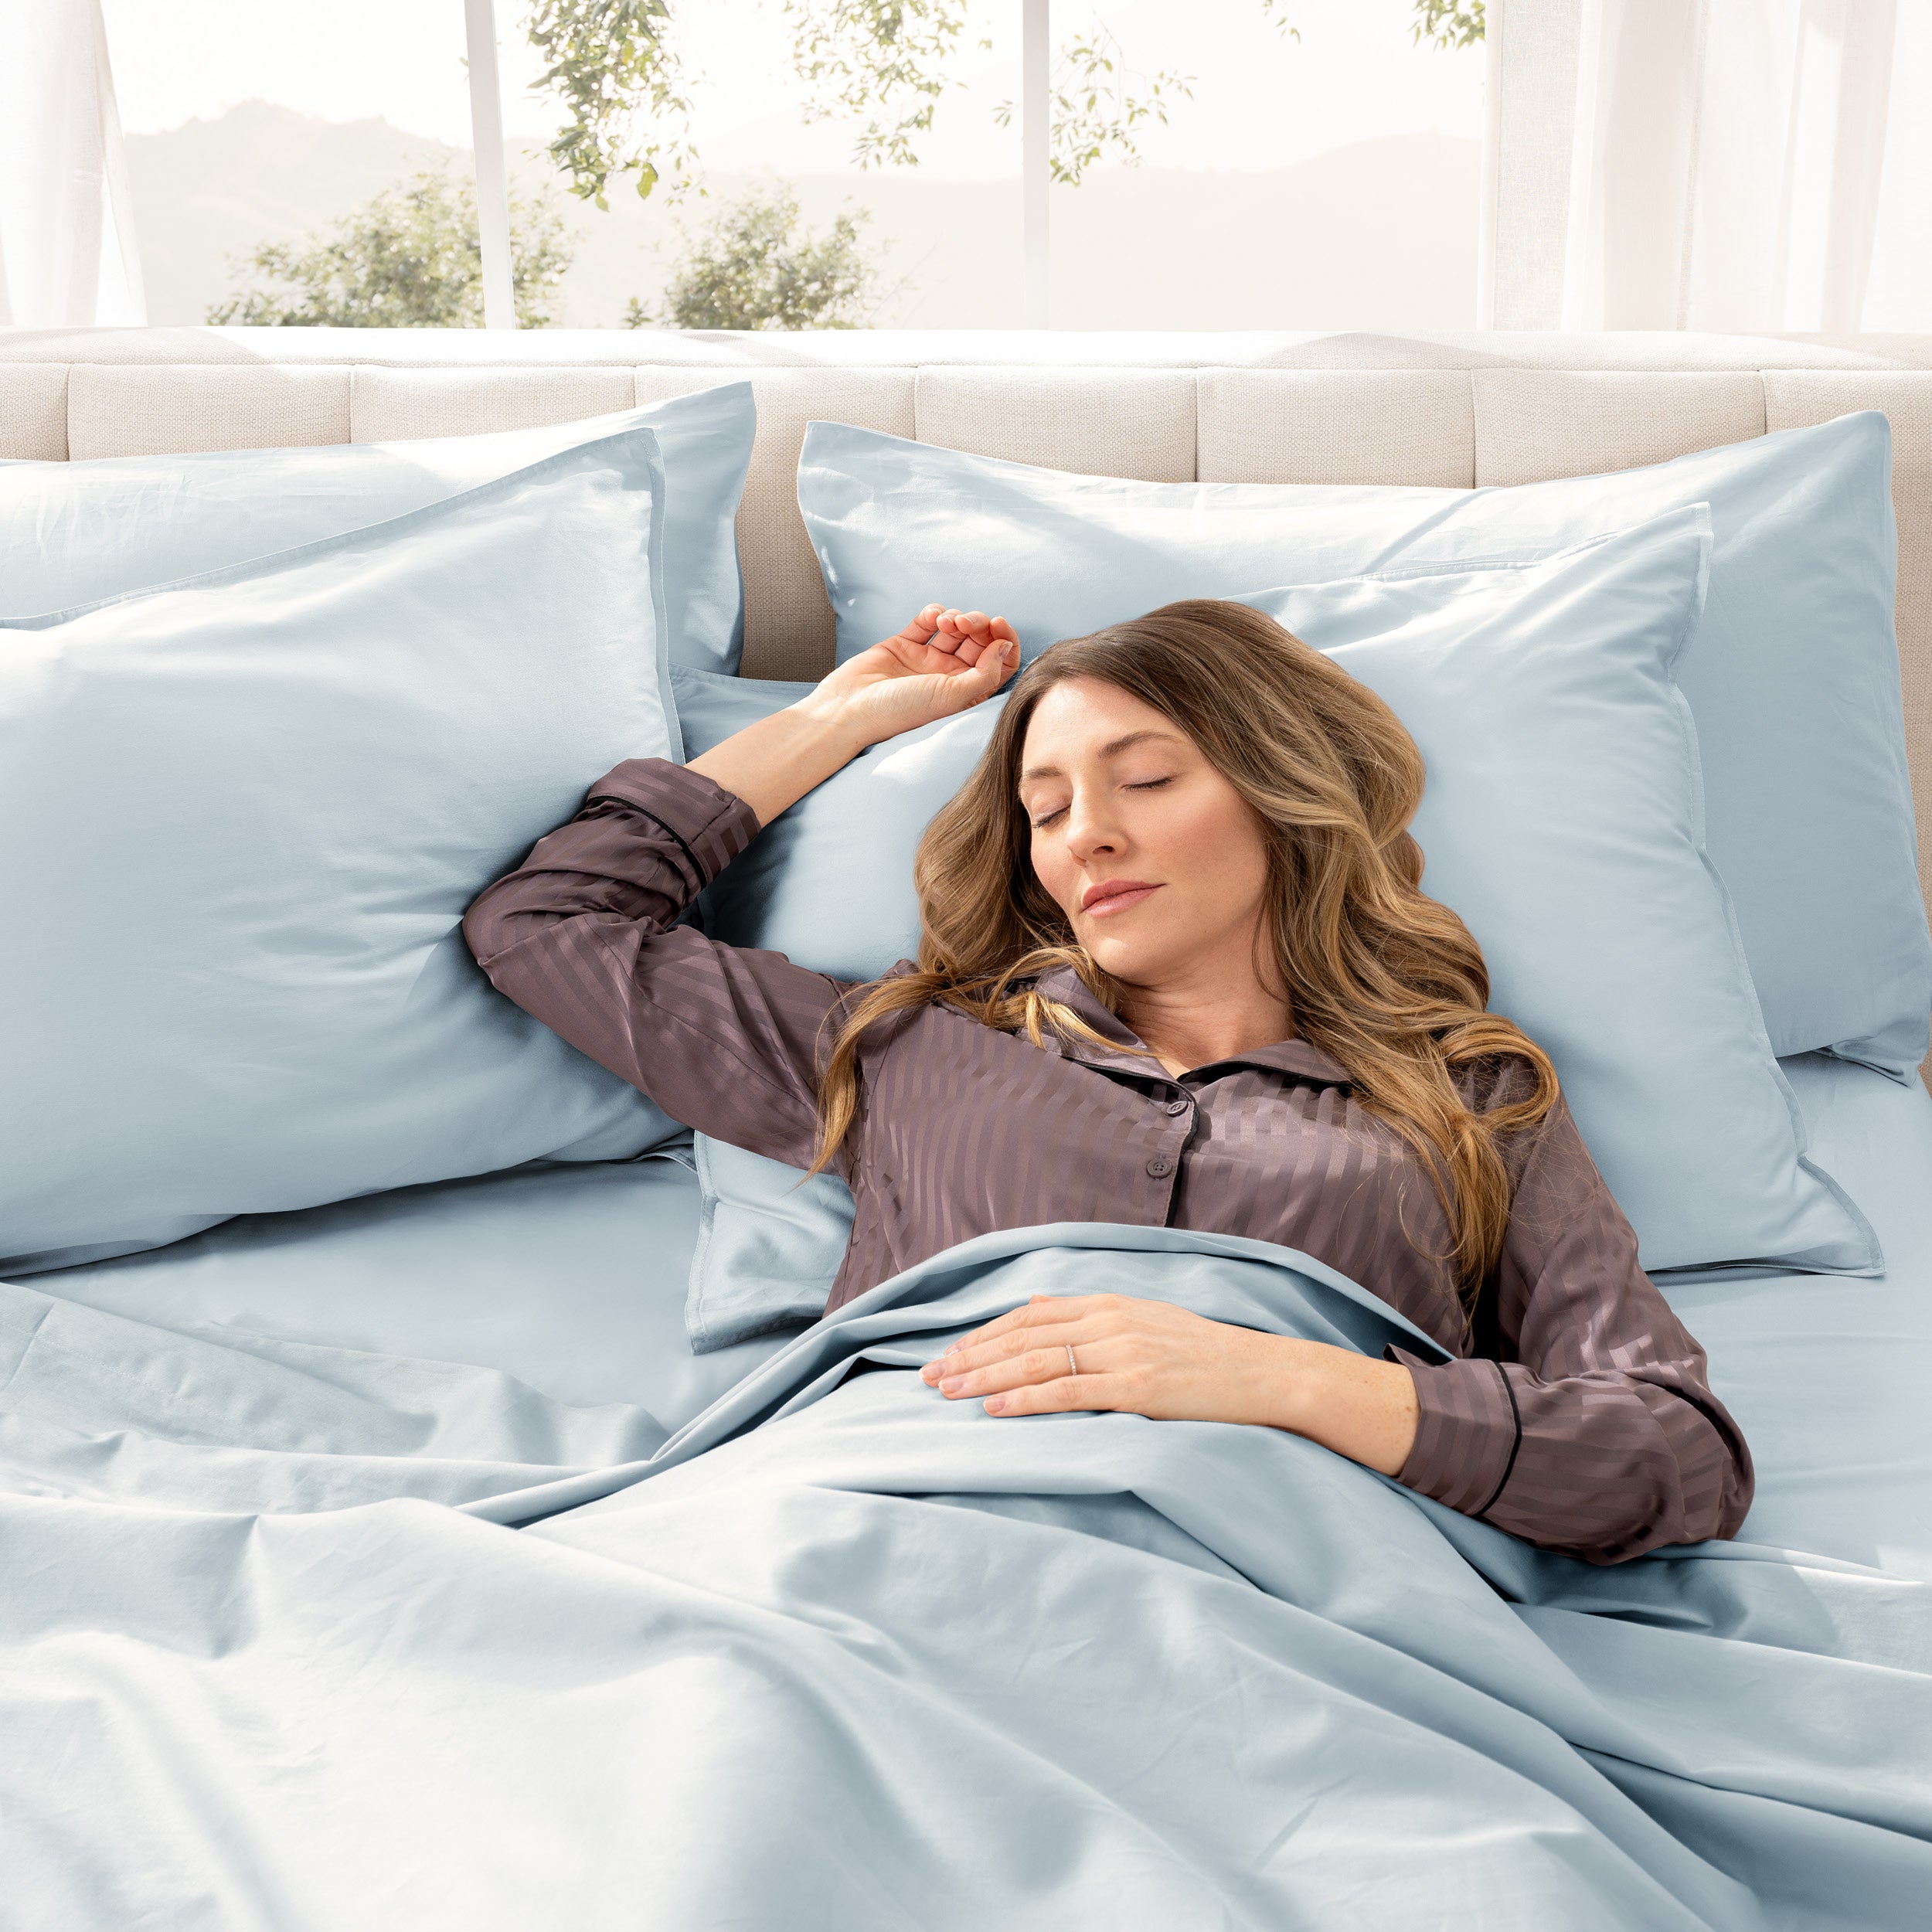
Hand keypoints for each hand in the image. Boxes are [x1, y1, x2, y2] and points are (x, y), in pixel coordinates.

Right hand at [799, 606, 1019, 754]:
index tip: (998, 626)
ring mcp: (926, 660)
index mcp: (966, 693)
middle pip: (979, 641)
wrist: (851, 708)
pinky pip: (926, 621)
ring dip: (956, 616)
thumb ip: (986, 673)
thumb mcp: (953, 696)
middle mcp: (949, 676)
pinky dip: (933, 612)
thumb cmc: (902, 711)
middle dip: (978, 624)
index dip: (1004, 641)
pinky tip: (931, 617)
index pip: (999, 663)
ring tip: (945, 622)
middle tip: (965, 623)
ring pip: (955, 627)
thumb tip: (1006, 646)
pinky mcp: (904, 645)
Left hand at [918, 1291, 1420, 1475]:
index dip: (983, 1334)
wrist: (1268, 1372)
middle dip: (969, 1356)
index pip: (1029, 1314)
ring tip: (946, 1392)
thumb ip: (1096, 1319)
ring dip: (984, 1378)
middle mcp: (1111, 1320)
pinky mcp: (1139, 1386)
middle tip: (927, 1376)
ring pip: (1036, 1362)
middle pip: (1022, 1336)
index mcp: (1111, 1303)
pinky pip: (1069, 1392)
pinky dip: (1027, 1400)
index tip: (948, 1353)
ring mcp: (1124, 1352)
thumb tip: (1039, 1312)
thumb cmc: (1209, 1356)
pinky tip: (996, 1411)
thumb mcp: (1149, 1322)